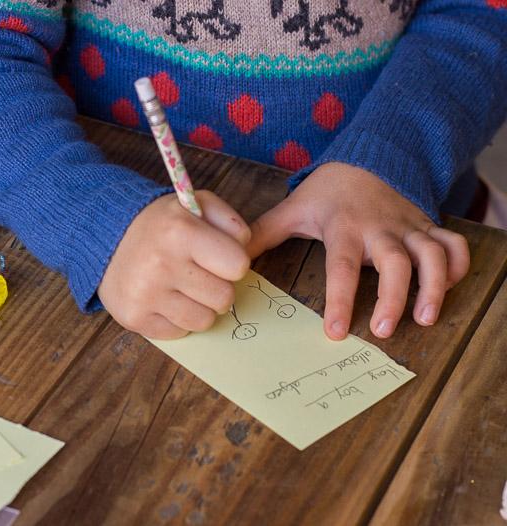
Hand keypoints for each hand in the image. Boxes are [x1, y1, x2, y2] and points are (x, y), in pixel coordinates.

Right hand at [99, 191, 250, 338]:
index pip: (238, 266)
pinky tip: (163, 298)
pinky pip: (180, 332)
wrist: (107, 237)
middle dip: (217, 287)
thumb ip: (229, 220)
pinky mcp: (135, 318)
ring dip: (199, 306)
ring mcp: (146, 295)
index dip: (231, 262)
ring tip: (180, 286)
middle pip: (224, 298)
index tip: (215, 256)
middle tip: (196, 272)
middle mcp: (162, 265)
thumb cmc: (162, 223)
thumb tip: (247, 247)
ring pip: (204, 320)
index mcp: (181, 233)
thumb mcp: (196, 203)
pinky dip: (177, 319)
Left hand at [247, 163, 469, 339]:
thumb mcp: (293, 208)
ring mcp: (408, 226)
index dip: (339, 299)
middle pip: (395, 263)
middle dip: (393, 297)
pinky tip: (450, 289)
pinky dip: (459, 266)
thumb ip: (262, 234)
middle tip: (381, 330)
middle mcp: (380, 229)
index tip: (335, 331)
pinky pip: (453, 244)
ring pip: (431, 255)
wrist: (366, 156)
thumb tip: (232, 259)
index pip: (342, 266)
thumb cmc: (327, 191)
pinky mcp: (427, 226)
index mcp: (344, 227)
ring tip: (425, 319)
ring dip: (434, 286)